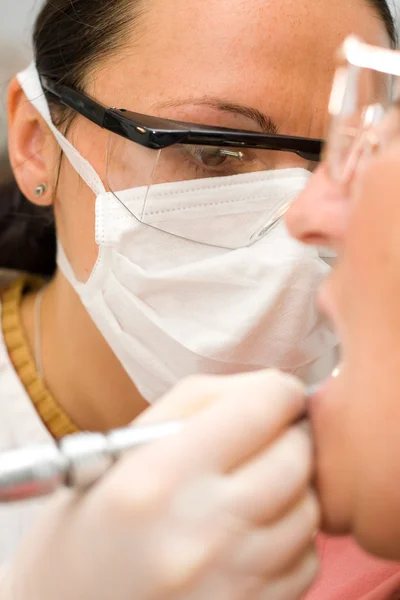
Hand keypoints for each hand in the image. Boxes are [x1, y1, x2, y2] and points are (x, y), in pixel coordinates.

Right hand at [1, 370, 318, 599]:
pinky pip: (305, 562)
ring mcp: (227, 583)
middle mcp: (197, 531)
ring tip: (255, 489)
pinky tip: (253, 536)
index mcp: (157, 477)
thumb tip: (273, 388)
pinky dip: (290, 540)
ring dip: (292, 489)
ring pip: (308, 510)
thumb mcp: (120, 450)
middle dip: (290, 436)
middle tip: (267, 438)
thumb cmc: (87, 526)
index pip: (260, 408)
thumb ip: (197, 403)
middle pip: (295, 458)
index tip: (277, 395)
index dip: (279, 392)